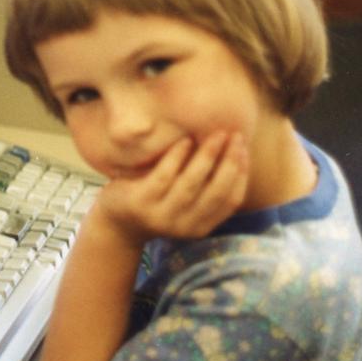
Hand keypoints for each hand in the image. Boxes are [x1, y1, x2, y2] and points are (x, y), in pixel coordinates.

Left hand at [93, 131, 248, 242]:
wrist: (117, 222)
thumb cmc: (159, 203)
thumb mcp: (187, 204)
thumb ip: (207, 188)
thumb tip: (237, 151)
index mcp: (201, 226)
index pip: (232, 200)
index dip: (242, 173)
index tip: (244, 148)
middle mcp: (185, 225)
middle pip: (216, 191)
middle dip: (230, 161)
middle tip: (235, 135)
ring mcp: (162, 216)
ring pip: (191, 183)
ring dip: (208, 155)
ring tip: (217, 134)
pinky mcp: (141, 202)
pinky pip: (164, 175)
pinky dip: (177, 156)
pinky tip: (185, 140)